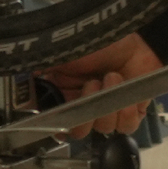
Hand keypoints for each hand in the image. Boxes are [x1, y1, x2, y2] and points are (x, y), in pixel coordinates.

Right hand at [40, 34, 159, 138]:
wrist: (137, 38)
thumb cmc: (100, 43)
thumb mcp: (64, 55)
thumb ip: (44, 71)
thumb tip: (29, 80)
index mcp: (65, 96)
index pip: (56, 123)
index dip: (59, 123)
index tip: (65, 113)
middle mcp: (85, 107)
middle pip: (79, 131)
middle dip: (86, 112)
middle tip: (91, 85)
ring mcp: (109, 110)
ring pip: (103, 128)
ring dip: (108, 105)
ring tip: (112, 77)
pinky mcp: (132, 109)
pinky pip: (127, 126)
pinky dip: (126, 114)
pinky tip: (126, 97)